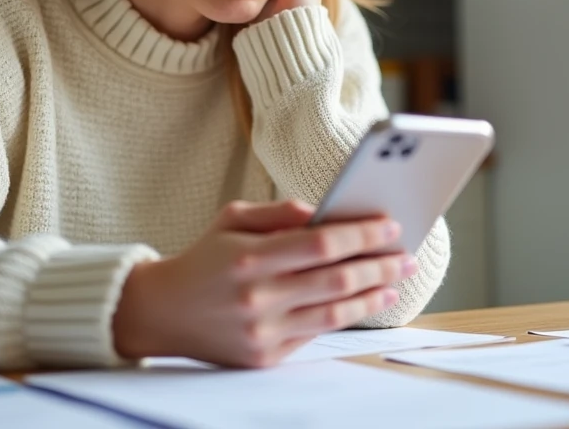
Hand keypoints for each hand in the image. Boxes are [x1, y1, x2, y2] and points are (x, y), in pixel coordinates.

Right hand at [112, 200, 415, 367]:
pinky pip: (317, 333)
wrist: (162, 312)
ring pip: (335, 313)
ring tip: (396, 280)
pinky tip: (367, 301)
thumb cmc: (204, 258)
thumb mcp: (232, 219)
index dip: (361, 235)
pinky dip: (348, 316)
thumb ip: (280, 212)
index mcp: (249, 257)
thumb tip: (324, 213)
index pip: (321, 244)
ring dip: (373, 295)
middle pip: (336, 280)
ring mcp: (262, 332)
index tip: (390, 226)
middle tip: (406, 255)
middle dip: (379, 265)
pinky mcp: (264, 357)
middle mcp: (257, 297)